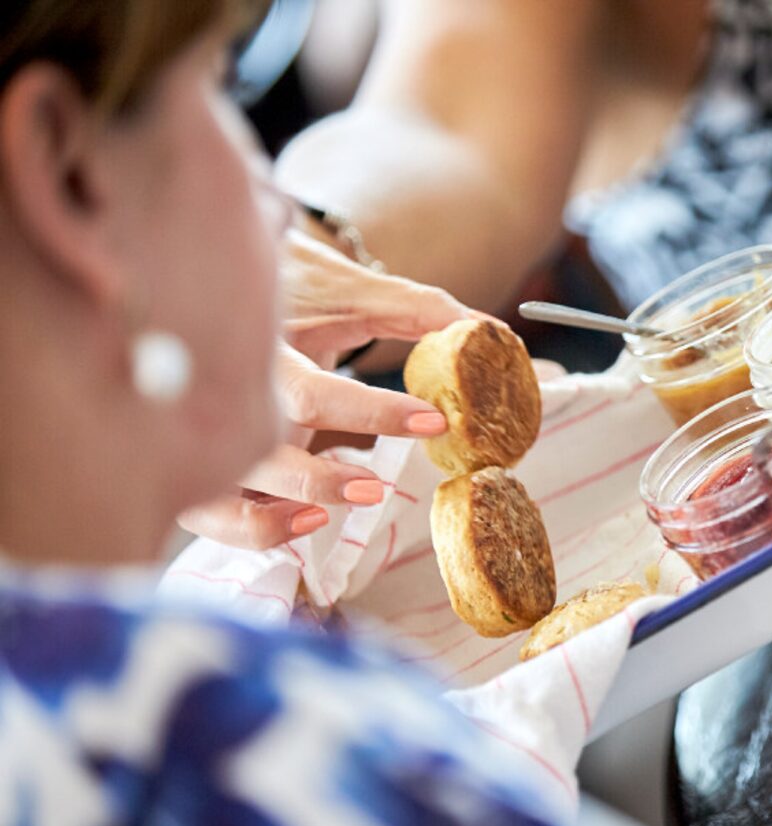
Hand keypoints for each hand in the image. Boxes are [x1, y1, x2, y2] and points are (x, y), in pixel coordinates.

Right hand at [178, 232, 489, 549]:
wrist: (221, 270)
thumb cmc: (296, 285)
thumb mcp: (354, 291)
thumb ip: (420, 312)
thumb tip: (488, 333)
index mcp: (263, 349)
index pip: (314, 394)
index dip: (375, 414)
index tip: (435, 420)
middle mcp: (223, 395)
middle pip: (254, 454)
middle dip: (314, 480)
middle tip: (376, 488)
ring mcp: (204, 434)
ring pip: (219, 500)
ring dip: (271, 520)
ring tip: (326, 515)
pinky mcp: (203, 465)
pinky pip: (214, 518)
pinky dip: (252, 530)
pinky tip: (305, 520)